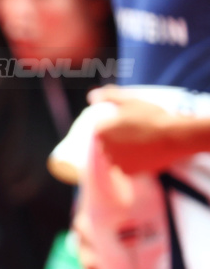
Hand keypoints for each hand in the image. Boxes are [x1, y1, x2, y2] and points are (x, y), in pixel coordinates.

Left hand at [89, 86, 209, 173]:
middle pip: (105, 143)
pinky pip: (125, 167)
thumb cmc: (152, 116)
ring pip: (114, 156)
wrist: (175, 135)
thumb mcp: (129, 101)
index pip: (99, 129)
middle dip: (115, 139)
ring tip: (137, 144)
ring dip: (121, 152)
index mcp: (100, 131)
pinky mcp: (128, 172)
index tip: (124, 124)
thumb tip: (92, 96)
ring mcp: (116, 162)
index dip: (111, 126)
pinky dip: (130, 162)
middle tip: (133, 134)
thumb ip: (108, 96)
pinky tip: (140, 155)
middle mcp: (104, 148)